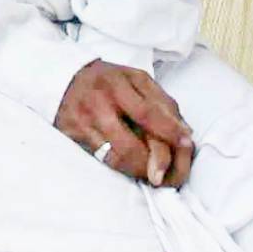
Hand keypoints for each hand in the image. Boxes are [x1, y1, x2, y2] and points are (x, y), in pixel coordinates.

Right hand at [54, 59, 191, 187]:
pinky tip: (130, 164)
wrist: (65, 79)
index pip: (146, 113)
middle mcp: (96, 106)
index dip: (168, 131)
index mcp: (115, 85)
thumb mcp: (136, 79)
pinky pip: (101, 160)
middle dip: (153, 162)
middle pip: (129, 146)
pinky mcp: (71, 138)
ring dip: (138, 169)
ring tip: (150, 171)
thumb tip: (184, 132)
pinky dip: (121, 166)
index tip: (187, 143)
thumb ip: (161, 102)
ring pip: (115, 159)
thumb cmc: (109, 80)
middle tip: (167, 172)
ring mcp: (81, 125)